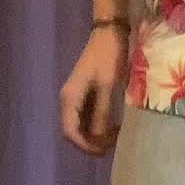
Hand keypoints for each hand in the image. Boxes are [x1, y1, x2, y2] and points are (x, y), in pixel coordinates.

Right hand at [60, 27, 129, 154]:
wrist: (109, 33)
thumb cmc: (109, 57)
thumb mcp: (108, 86)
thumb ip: (102, 113)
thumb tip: (98, 138)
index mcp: (69, 99)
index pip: (70, 132)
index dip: (86, 145)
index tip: (104, 151)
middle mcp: (68, 100)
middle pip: (73, 131)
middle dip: (91, 142)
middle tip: (112, 145)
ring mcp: (76, 96)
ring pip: (81, 124)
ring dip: (95, 134)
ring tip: (115, 137)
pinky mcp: (85, 92)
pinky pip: (87, 115)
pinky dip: (98, 124)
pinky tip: (113, 125)